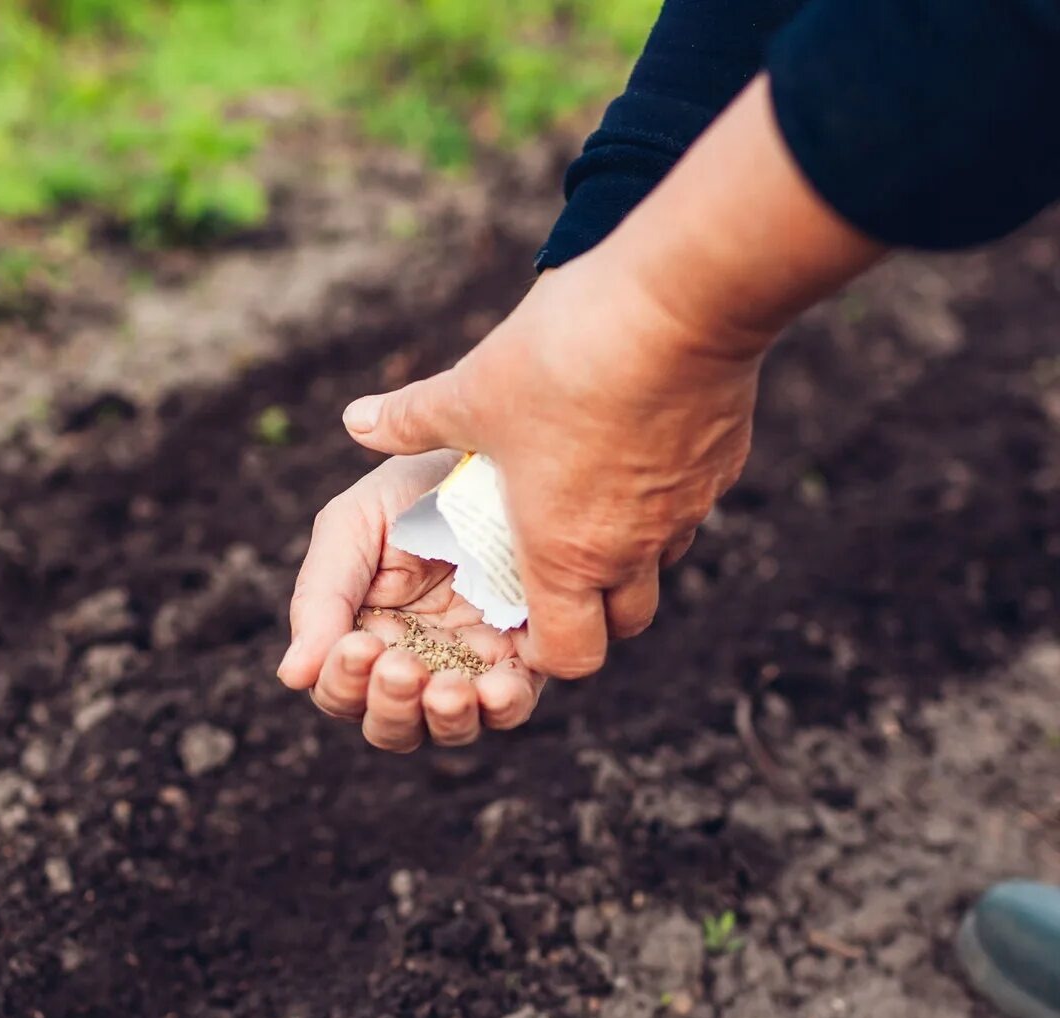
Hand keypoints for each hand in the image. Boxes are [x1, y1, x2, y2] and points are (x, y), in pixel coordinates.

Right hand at [277, 452, 545, 751]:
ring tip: (448, 689)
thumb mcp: (351, 529)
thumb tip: (291, 677)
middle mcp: (416, 659)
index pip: (342, 691)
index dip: (343, 683)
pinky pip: (512, 704)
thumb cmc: (412, 489)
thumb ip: (319, 600)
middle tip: (400, 667)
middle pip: (391, 725)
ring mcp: (471, 663)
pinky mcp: (526, 656)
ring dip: (443, 718)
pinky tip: (497, 688)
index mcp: (363, 632)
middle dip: (390, 707)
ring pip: (449, 728)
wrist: (491, 452)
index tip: (360, 645)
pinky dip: (502, 706)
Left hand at [340, 255, 761, 678]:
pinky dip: (660, 499)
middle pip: (625, 624)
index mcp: (566, 553)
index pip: (570, 656)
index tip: (521, 617)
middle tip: (556, 564)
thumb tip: (355, 422)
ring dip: (627, 553)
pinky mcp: (721, 467)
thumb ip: (411, 418)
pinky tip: (632, 445)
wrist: (680, 302)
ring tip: (589, 499)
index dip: (544, 651)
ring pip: (660, 564)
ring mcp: (685, 511)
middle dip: (593, 612)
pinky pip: (691, 505)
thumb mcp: (472, 392)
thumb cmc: (564, 360)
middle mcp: (633, 549)